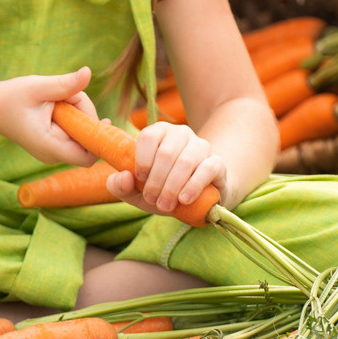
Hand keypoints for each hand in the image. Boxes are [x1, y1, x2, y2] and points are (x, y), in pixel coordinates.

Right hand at [0, 67, 101, 166]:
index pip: (87, 157)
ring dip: (78, 113)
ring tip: (55, 99)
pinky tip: (56, 107)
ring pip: (82, 134)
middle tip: (65, 96)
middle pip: (88, 140)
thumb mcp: (38, 87)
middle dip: (85, 116)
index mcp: (49, 145)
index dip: (100, 141)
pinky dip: (73, 117)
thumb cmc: (12, 97)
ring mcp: (55, 153)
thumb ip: (65, 84)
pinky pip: (75, 132)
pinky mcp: (56, 146)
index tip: (104, 118)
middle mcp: (53, 155)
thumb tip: (88, 72)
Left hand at [107, 120, 225, 216]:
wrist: (197, 199)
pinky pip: (207, 169)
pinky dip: (193, 185)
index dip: (142, 159)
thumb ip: (120, 185)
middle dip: (156, 181)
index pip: (149, 136)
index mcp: (160, 132)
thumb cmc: (162, 189)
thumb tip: (124, 177)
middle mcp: (181, 134)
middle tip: (152, 200)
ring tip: (165, 205)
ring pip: (186, 161)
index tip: (140, 180)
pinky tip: (184, 199)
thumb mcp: (136, 190)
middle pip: (166, 153)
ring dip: (172, 186)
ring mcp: (201, 146)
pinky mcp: (217, 163)